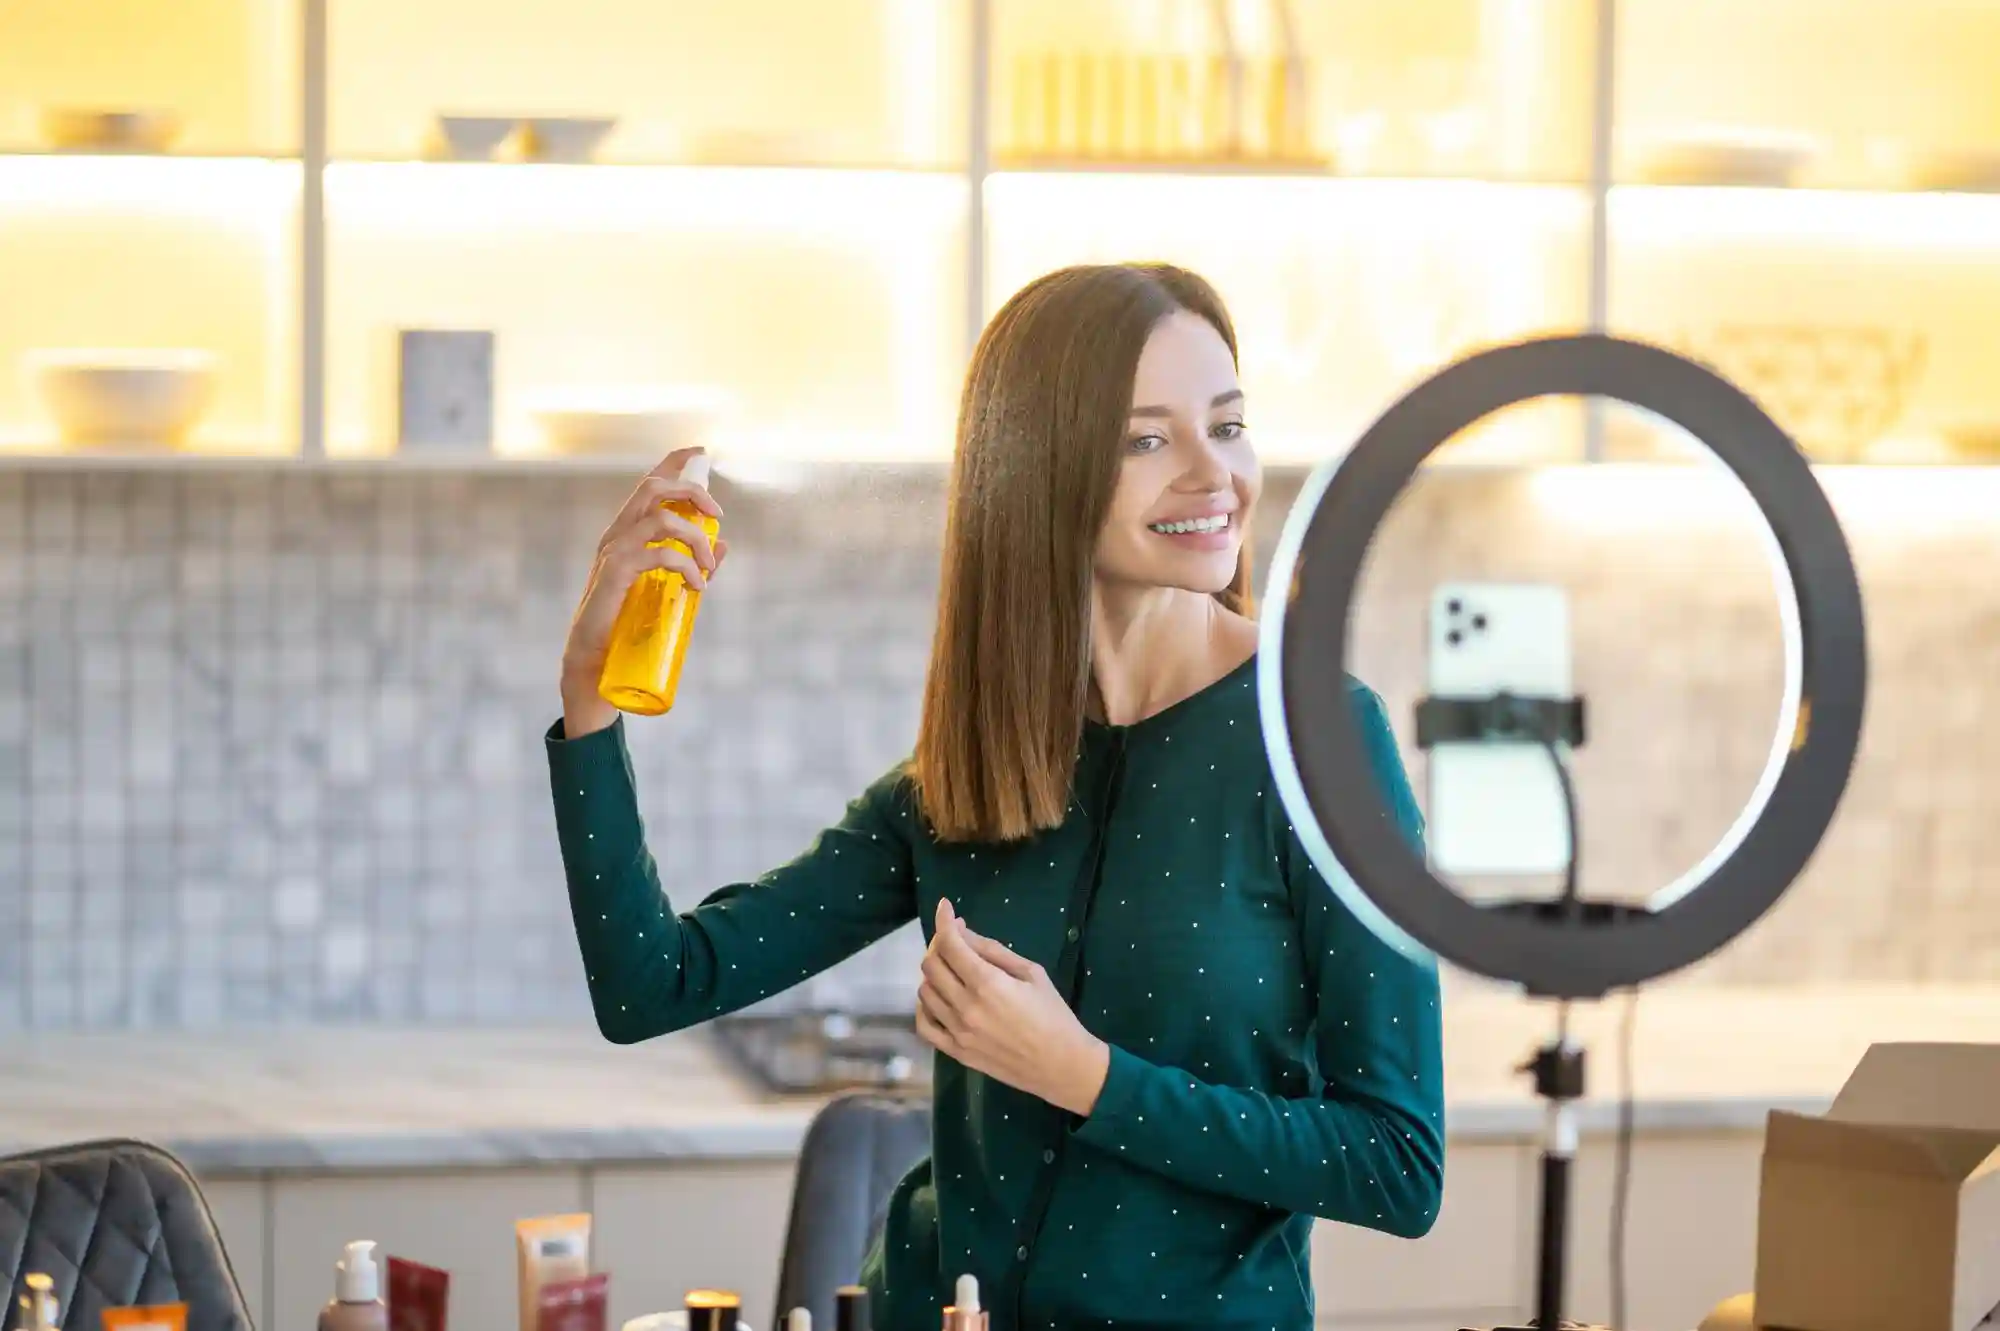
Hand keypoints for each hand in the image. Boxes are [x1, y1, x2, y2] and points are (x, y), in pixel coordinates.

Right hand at [560, 448, 727, 735]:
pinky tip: (697, 586)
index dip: (672, 461)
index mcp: (625, 534)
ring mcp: (613, 553)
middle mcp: (616, 535)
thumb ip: (692, 563)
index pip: (648, 485)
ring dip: (697, 539)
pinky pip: (659, 553)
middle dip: (692, 492)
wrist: (594, 665)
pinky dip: (687, 566)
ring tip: (709, 568)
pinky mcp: (615, 574)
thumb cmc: (625, 628)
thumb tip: (725, 544)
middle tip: (717, 515)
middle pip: (652, 488)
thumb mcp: (666, 589)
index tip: (699, 451)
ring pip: (662, 518)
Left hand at [916, 898, 1110, 1116]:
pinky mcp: (956, 1052)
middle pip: (931, 964)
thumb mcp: (1031, 973)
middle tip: (956, 940)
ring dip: (934, 973)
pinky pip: (924, 1025)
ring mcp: (957, 1032)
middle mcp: (965, 1007)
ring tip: (954, 970)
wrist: (1062, 1065)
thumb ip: (993, 950)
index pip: (950, 943)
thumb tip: (962, 931)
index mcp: (988, 984)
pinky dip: (925, 1006)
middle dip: (939, 944)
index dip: (943, 920)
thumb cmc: (1053, 1014)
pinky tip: (940, 998)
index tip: (945, 907)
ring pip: (924, 991)